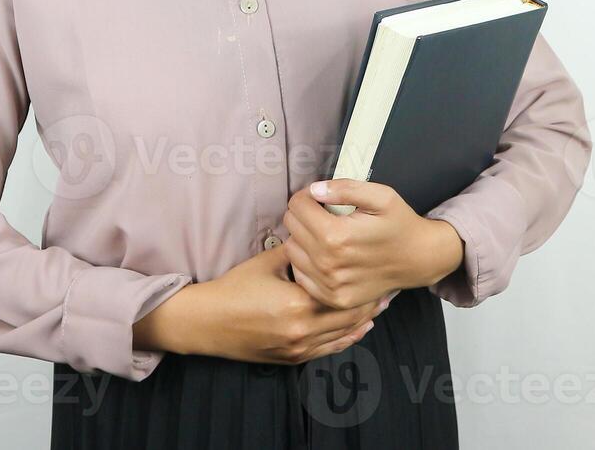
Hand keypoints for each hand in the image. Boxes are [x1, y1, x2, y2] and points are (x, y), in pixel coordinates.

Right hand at [133, 245, 386, 364]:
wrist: (207, 322)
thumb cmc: (233, 289)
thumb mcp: (267, 263)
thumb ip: (298, 251)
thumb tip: (320, 235)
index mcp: (298, 304)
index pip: (343, 293)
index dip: (364, 283)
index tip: (377, 271)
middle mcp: (302, 331)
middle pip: (350, 317)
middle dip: (371, 302)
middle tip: (387, 288)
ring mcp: (299, 348)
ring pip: (344, 335)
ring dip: (364, 320)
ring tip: (380, 305)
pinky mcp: (293, 358)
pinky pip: (330, 350)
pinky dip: (348, 338)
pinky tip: (360, 327)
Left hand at [281, 179, 465, 309]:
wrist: (418, 259)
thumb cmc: (399, 224)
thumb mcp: (381, 196)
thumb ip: (345, 188)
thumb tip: (315, 190)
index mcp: (336, 235)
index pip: (297, 206)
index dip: (306, 196)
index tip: (320, 198)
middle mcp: (328, 263)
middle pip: (291, 227)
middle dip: (303, 215)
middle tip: (322, 214)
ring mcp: (329, 285)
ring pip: (291, 250)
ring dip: (302, 239)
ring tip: (324, 234)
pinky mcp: (332, 298)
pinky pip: (301, 275)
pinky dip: (307, 262)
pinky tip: (325, 255)